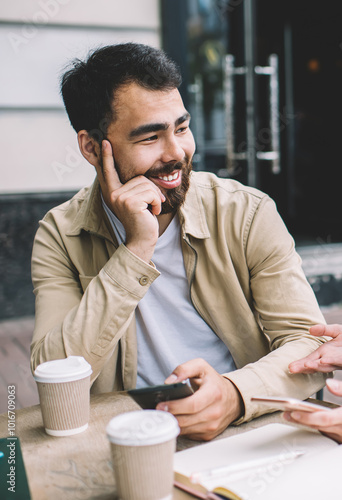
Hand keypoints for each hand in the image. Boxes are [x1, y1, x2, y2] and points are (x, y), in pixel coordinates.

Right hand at [99, 140, 164, 261]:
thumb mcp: (136, 201)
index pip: (109, 171)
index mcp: (113, 191)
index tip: (105, 141)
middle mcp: (113, 193)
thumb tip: (139, 175)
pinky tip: (152, 212)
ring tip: (150, 210)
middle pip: (140, 177)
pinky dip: (157, 203)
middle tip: (151, 205)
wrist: (142, 240)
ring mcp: (120, 198)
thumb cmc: (142, 220)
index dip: (106, 156)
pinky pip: (151, 193)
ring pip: (147, 185)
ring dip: (155, 198)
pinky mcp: (130, 203)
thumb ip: (134, 187)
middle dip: (152, 190)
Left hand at [156, 358, 243, 440]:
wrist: (232, 398)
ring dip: (172, 423)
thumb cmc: (213, 382)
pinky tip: (174, 420)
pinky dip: (180, 428)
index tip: (160, 405)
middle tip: (157, 411)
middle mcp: (215, 412)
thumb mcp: (201, 367)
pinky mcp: (209, 435)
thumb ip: (184, 369)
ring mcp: (213, 426)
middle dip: (169, 416)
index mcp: (214, 393)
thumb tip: (169, 382)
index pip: (192, 404)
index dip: (174, 406)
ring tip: (162, 415)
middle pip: (186, 420)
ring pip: (186, 430)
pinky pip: (189, 435)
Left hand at [283, 378, 341, 442]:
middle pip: (321, 426)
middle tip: (287, 413)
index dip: (308, 417)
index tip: (294, 412)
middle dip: (302, 420)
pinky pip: (328, 434)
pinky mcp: (341, 438)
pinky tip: (307, 420)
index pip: (326, 419)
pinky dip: (317, 427)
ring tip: (291, 415)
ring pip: (323, 431)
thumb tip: (330, 384)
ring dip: (306, 424)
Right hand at [288, 324, 341, 373]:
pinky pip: (336, 361)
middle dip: (303, 368)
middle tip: (292, 369)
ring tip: (305, 365)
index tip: (290, 367)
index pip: (310, 360)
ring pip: (325, 366)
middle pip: (314, 365)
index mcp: (325, 353)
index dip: (300, 364)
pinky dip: (329, 361)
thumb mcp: (336, 331)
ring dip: (315, 366)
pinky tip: (322, 361)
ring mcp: (337, 361)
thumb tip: (310, 330)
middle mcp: (329, 360)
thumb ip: (323, 330)